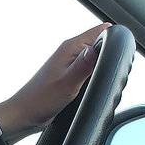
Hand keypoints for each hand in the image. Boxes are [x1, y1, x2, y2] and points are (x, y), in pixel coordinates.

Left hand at [0, 22, 111, 137]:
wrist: (25, 114)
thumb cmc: (41, 99)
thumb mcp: (67, 84)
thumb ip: (84, 65)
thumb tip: (97, 48)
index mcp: (70, 47)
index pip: (101, 31)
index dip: (114, 39)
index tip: (119, 54)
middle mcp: (71, 51)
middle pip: (101, 43)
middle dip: (110, 54)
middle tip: (109, 71)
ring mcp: (70, 63)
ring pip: (96, 56)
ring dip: (102, 65)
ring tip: (100, 79)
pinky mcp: (70, 74)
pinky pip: (89, 67)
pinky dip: (95, 74)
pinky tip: (93, 84)